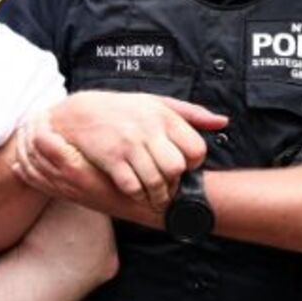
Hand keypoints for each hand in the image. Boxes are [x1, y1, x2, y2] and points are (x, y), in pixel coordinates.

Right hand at [19, 92, 224, 210]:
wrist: (79, 113)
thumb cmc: (122, 109)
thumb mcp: (157, 103)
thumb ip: (191, 113)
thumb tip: (222, 122)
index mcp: (164, 116)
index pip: (196, 149)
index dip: (193, 164)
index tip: (183, 167)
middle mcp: (149, 129)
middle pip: (177, 168)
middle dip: (174, 183)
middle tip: (168, 186)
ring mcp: (128, 144)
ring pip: (156, 181)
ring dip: (157, 195)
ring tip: (155, 197)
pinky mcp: (110, 158)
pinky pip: (132, 186)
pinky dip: (137, 195)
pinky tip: (137, 194)